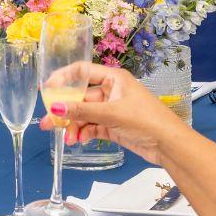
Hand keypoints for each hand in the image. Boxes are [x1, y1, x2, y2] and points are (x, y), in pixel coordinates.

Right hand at [37, 63, 182, 163]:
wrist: (169, 144)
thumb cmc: (145, 120)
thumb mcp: (112, 114)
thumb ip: (82, 111)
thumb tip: (54, 108)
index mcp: (113, 78)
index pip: (82, 72)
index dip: (63, 78)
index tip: (46, 89)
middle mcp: (111, 91)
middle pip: (80, 98)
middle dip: (65, 111)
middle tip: (48, 122)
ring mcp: (112, 109)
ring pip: (85, 115)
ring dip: (74, 126)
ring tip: (66, 138)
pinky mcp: (113, 126)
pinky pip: (92, 126)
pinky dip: (84, 133)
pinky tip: (78, 140)